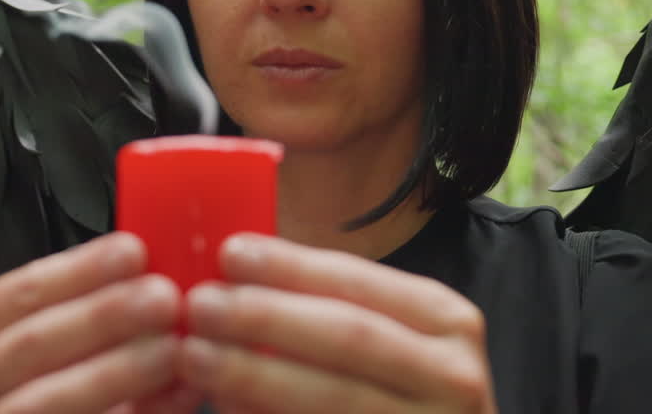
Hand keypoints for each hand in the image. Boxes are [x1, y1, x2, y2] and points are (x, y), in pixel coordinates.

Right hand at [0, 232, 201, 413]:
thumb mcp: (49, 334)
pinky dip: (135, 413)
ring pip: (43, 401)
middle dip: (102, 317)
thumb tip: (148, 266)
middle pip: (30, 343)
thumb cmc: (46, 382)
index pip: (19, 293)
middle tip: (164, 298)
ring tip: (171, 350)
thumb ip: (85, 304)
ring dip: (114, 372)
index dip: (79, 271)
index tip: (134, 252)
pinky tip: (175, 396)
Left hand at [179, 234, 497, 413]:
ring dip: (257, 375)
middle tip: (201, 304)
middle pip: (350, 336)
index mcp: (447, 321)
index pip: (361, 283)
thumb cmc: (400, 393)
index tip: (230, 253)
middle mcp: (454, 375)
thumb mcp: (390, 339)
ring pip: (335, 398)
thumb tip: (236, 276)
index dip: (293, 267)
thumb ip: (327, 307)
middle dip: (268, 317)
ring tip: (197, 356)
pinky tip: (227, 408)